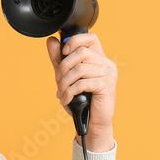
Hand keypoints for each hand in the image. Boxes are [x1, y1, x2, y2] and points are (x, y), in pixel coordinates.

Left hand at [46, 33, 116, 151]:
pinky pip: (83, 83)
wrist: (91, 122)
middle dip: (63, 67)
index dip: (74, 41)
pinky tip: (66, 99)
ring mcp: (109, 74)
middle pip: (81, 53)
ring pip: (80, 69)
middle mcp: (107, 63)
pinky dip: (69, 92)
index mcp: (99, 58)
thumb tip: (51, 41)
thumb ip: (59, 59)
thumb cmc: (81, 99)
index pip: (90, 38)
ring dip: (65, 82)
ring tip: (62, 92)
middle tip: (58, 81)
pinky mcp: (107, 86)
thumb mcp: (66, 76)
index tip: (63, 52)